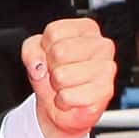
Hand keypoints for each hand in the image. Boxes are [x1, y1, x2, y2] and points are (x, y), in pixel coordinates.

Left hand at [21, 16, 116, 137]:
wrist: (61, 108)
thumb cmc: (52, 77)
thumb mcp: (35, 55)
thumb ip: (31, 50)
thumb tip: (39, 65)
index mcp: (87, 29)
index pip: (54, 32)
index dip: (44, 49)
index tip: (52, 57)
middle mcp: (102, 45)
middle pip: (59, 52)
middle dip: (51, 67)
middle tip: (59, 74)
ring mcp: (107, 68)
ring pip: (61, 75)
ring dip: (57, 85)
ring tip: (66, 86)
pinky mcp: (105, 91)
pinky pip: (67, 96)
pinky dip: (63, 101)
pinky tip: (72, 98)